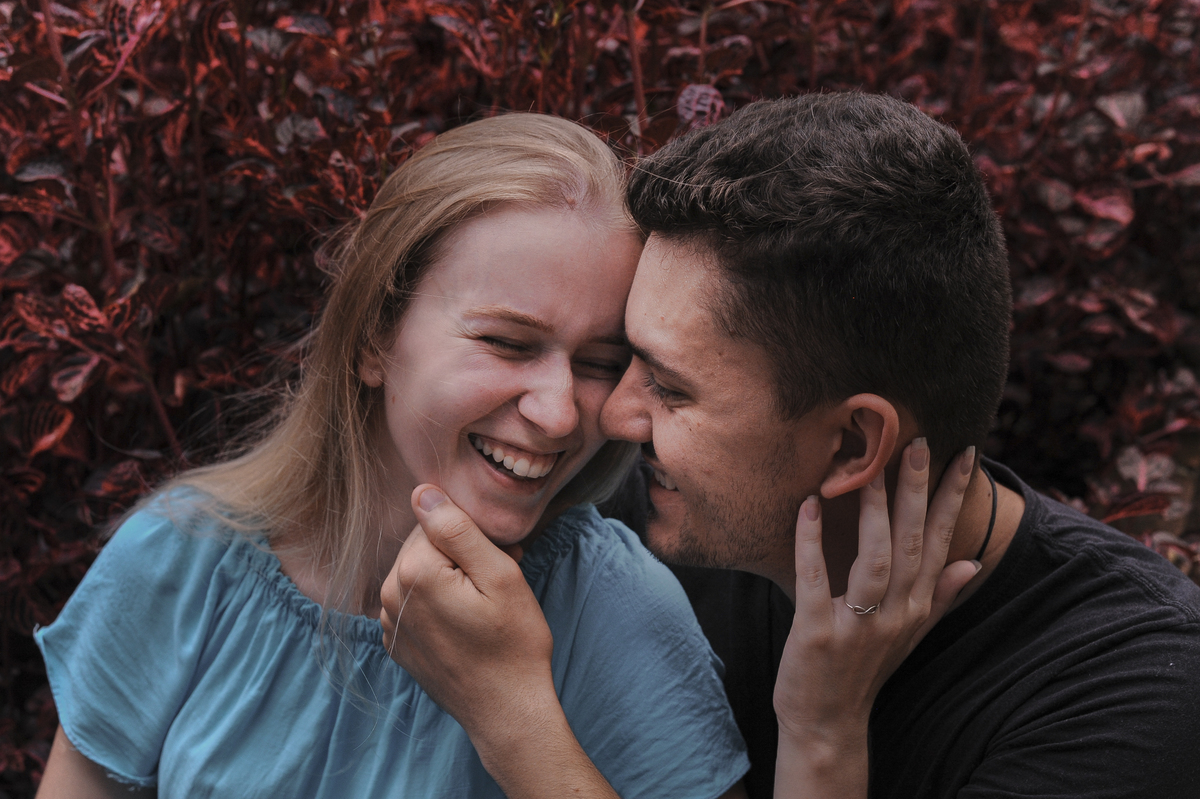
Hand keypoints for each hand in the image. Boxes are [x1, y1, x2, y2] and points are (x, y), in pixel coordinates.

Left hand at [380, 486, 619, 798]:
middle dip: (458, 554)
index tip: (501, 559)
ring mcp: (388, 622)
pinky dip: (437, 602)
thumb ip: (458, 529)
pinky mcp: (395, 642)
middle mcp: (389, 594)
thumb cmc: (514, 644)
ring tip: (483, 604)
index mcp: (413, 572)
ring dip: (448, 577)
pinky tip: (465, 623)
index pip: (437, 521)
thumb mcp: (500, 576)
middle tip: (496, 582)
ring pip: (418, 571)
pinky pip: (414, 601)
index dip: (474, 535)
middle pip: (423, 544)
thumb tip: (422, 492)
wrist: (506, 712)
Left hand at [772, 440, 978, 795]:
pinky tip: (808, 507)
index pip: (941, 543)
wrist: (828, 724)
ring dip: (873, 512)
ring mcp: (858, 626)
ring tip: (868, 469)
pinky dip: (811, 543)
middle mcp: (896, 614)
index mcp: (917, 607)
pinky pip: (815, 580)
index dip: (952, 499)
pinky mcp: (818, 634)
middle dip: (917, 492)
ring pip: (874, 560)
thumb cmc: (866, 671)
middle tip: (918, 443)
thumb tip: (972, 563)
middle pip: (910, 544)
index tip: (964, 456)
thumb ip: (941, 597)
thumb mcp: (911, 635)